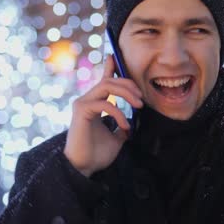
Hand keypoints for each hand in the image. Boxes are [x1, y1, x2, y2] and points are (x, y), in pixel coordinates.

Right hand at [64, 55, 142, 176]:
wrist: (84, 167)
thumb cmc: (97, 154)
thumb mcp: (116, 138)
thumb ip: (122, 126)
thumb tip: (132, 122)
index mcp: (95, 104)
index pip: (103, 81)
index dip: (109, 67)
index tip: (114, 55)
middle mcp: (87, 100)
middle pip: (109, 81)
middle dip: (128, 85)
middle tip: (142, 99)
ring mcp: (82, 104)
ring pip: (106, 86)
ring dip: (126, 93)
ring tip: (138, 106)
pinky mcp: (81, 111)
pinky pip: (105, 104)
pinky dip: (119, 113)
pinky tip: (126, 125)